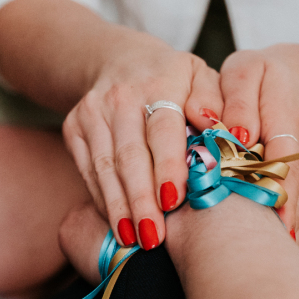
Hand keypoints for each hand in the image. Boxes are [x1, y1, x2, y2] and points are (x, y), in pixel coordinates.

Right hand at [62, 28, 221, 250]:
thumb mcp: (203, 78)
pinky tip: (118, 225)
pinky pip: (88, 170)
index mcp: (160, 82)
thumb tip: (224, 131)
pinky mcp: (74, 128)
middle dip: (141, 199)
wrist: (119, 59)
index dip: (167, 166)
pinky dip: (102, 200)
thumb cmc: (177, 80)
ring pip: (104, 167)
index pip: (163, 130)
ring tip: (134, 240)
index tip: (174, 201)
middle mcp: (121, 96)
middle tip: (153, 237)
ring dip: (119, 207)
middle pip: (129, 155)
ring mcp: (92, 112)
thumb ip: (217, 104)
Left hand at [219, 44, 298, 241]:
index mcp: (286, 117)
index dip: (268, 190)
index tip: (256, 218)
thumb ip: (239, 102)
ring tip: (267, 255)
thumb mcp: (245, 71)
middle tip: (258, 249)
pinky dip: (293, 225)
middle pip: (293, 188)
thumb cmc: (264, 73)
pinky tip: (276, 246)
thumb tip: (237, 136)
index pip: (280, 159)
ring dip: (287, 227)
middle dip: (277, 219)